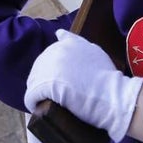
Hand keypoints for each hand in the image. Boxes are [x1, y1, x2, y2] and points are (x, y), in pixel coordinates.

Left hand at [25, 30, 142, 142]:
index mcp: (65, 43)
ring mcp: (48, 68)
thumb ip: (75, 41)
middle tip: (55, 95)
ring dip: (38, 93)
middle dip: (44, 81)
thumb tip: (59, 34)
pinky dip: (33, 103)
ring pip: (33, 82)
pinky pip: (31, 96)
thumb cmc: (107, 77)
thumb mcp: (94, 51)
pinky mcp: (44, 86)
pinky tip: (39, 108)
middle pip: (38, 69)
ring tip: (48, 102)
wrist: (112, 95)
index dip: (52, 71)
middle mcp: (54, 52)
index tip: (59, 82)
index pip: (48, 57)